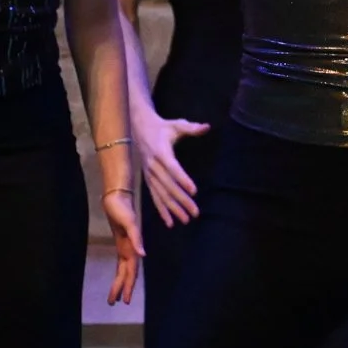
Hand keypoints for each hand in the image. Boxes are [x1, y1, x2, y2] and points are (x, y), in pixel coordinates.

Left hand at [102, 187, 143, 304]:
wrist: (117, 196)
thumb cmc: (121, 207)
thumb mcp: (129, 222)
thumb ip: (136, 237)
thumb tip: (143, 254)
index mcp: (131, 246)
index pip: (131, 270)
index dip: (129, 284)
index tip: (126, 300)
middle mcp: (130, 248)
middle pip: (128, 272)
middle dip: (123, 287)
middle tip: (116, 303)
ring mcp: (126, 245)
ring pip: (124, 268)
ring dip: (120, 282)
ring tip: (114, 296)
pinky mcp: (121, 241)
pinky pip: (121, 261)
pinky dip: (120, 271)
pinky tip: (119, 276)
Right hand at [136, 110, 210, 227]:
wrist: (139, 129)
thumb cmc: (162, 127)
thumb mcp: (176, 124)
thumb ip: (192, 128)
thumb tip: (207, 126)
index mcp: (161, 153)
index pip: (173, 168)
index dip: (183, 180)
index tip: (194, 191)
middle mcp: (154, 167)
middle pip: (168, 186)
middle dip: (181, 200)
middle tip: (195, 212)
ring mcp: (149, 175)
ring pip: (161, 195)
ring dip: (173, 209)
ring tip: (185, 220)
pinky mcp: (148, 180)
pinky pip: (155, 197)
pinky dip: (161, 210)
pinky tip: (169, 222)